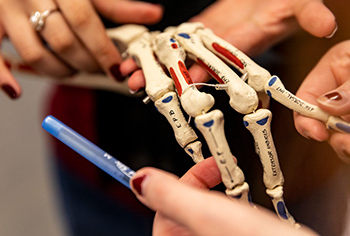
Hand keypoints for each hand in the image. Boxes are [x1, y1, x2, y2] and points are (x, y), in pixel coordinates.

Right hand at [0, 0, 162, 97]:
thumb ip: (116, 2)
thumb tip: (153, 14)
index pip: (85, 22)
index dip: (103, 50)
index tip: (116, 68)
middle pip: (63, 42)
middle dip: (87, 63)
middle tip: (99, 69)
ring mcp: (6, 7)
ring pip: (35, 53)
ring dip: (60, 71)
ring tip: (73, 69)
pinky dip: (2, 76)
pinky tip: (15, 91)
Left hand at [123, 0, 335, 90]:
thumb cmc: (288, 0)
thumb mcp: (301, 2)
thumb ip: (309, 13)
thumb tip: (327, 24)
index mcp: (244, 48)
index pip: (224, 64)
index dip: (205, 72)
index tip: (184, 81)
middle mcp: (221, 51)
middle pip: (192, 68)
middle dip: (167, 79)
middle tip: (140, 88)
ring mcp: (206, 43)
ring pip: (177, 58)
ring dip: (153, 67)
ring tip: (128, 76)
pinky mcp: (196, 31)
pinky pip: (173, 41)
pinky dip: (154, 48)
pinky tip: (135, 54)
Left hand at [130, 157, 316, 235]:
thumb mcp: (209, 215)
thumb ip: (172, 197)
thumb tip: (140, 179)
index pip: (163, 209)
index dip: (184, 180)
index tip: (208, 165)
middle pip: (186, 211)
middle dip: (206, 187)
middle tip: (226, 173)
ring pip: (208, 216)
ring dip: (223, 198)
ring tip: (240, 188)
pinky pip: (226, 225)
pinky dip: (236, 213)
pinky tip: (250, 209)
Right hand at [294, 40, 349, 162]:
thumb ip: (349, 86)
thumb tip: (326, 105)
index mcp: (336, 68)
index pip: (305, 97)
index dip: (306, 118)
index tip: (317, 133)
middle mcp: (342, 92)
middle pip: (322, 123)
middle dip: (332, 136)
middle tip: (346, 144)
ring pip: (340, 138)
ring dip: (345, 147)